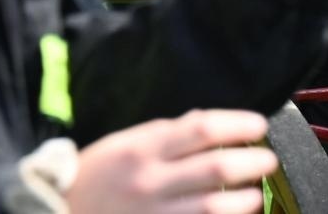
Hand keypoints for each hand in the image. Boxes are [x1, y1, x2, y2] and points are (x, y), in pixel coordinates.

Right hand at [66, 110, 275, 213]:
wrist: (59, 212)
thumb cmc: (97, 174)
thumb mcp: (126, 142)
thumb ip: (166, 133)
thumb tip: (207, 122)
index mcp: (143, 148)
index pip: (202, 128)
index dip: (238, 124)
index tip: (258, 125)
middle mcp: (150, 181)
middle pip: (216, 167)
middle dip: (252, 162)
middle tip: (268, 160)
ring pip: (214, 207)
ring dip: (245, 200)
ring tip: (255, 195)